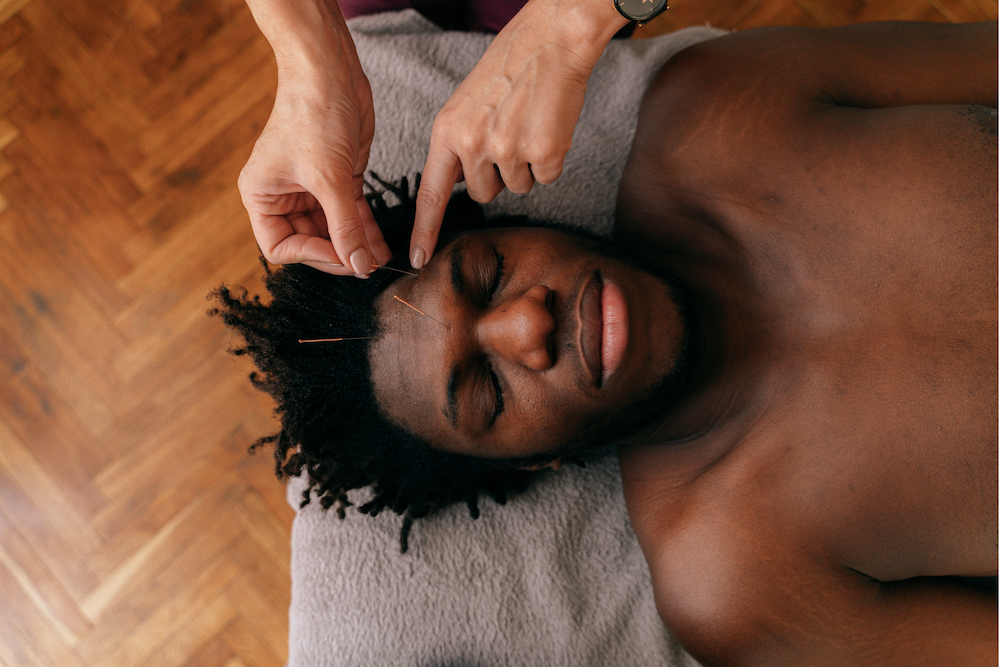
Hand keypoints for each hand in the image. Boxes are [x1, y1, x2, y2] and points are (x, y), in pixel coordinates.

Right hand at [239, 0, 389, 275]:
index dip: (312, 257)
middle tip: (367, 265)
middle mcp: (283, 195)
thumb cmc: (313, 114)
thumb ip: (344, 227)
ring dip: (357, 246)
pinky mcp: (338, 179)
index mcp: (262, 195)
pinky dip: (365, 229)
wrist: (331, 71)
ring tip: (380, 260)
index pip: (281, 247)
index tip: (344, 258)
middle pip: (310, 242)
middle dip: (339, 253)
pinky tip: (381, 245)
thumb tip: (358, 266)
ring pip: (334, 231)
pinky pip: (350, 214)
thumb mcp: (329, 178)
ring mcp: (312, 188)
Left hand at [410, 0, 627, 267]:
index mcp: (447, 131)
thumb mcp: (467, 104)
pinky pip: (547, 178)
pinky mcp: (543, 153)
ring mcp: (508, 150)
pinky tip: (549, 126)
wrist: (552, 40)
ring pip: (517, 188)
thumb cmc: (511, 67)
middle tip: (509, 134)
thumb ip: (460, 144)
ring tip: (529, 124)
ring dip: (526, 165)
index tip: (418, 260)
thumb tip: (461, 184)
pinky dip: (551, 159)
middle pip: (482, 194)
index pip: (431, 193)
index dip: (424, 231)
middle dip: (497, 175)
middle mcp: (473, 144)